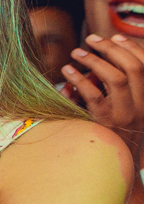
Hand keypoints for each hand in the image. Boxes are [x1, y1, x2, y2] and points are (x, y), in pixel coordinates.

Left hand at [62, 33, 143, 163]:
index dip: (131, 47)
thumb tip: (95, 59)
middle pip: (133, 67)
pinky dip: (79, 80)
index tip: (114, 36)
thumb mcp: (127, 109)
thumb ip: (116, 87)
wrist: (117, 167)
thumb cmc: (116, 133)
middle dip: (112, 48)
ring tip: (77, 53)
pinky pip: (93, 95)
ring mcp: (125, 115)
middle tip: (91, 39)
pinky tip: (67, 72)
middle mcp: (142, 105)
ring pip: (116, 78)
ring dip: (95, 61)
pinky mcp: (106, 123)